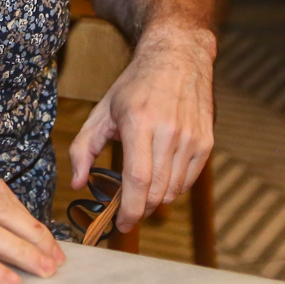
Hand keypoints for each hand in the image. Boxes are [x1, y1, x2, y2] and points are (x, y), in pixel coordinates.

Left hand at [69, 32, 213, 233]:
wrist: (177, 58)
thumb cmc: (135, 86)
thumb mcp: (102, 111)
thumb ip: (83, 148)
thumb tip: (77, 182)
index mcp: (139, 122)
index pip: (138, 179)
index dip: (129, 209)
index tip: (120, 225)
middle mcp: (169, 131)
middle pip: (156, 191)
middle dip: (139, 209)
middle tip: (125, 211)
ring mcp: (192, 138)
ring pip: (173, 191)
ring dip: (154, 200)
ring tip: (140, 189)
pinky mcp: (206, 142)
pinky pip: (188, 181)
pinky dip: (172, 188)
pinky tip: (159, 176)